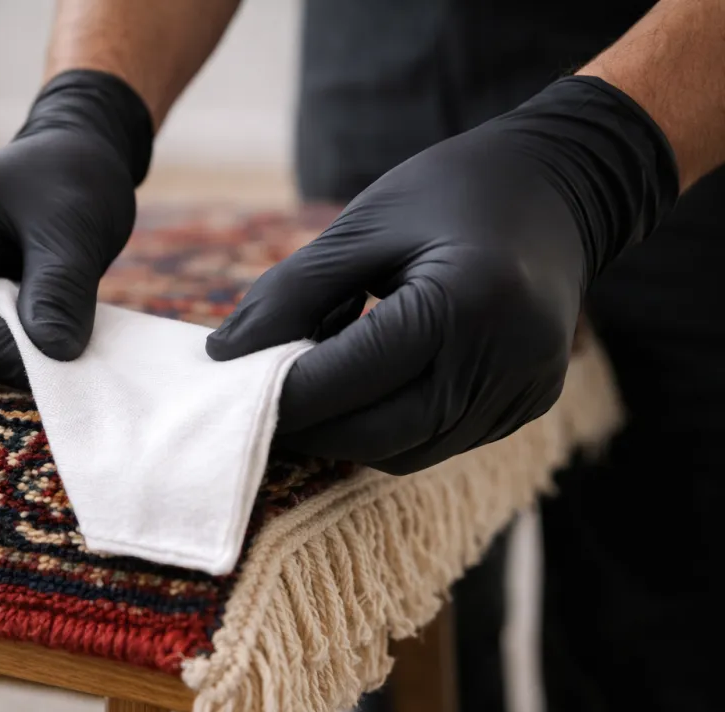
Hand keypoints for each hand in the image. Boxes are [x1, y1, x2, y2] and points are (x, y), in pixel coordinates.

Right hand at [0, 70, 152, 387]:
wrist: (78, 154)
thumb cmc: (75, 178)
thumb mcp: (76, 230)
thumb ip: (60, 291)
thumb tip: (54, 356)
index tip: (50, 365)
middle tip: (59, 362)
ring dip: (4, 350)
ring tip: (54, 338)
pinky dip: (7, 341)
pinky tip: (43, 331)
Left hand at [208, 77, 676, 473]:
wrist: (563, 184)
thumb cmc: (455, 189)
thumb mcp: (365, 224)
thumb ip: (292, 291)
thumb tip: (224, 354)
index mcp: (465, 302)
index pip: (350, 378)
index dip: (282, 395)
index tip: (226, 391)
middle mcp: (504, 360)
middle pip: (377, 435)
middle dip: (308, 427)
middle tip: (256, 401)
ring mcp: (523, 392)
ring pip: (405, 451)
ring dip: (345, 432)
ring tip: (312, 382)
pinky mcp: (526, 405)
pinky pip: (438, 440)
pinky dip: (387, 425)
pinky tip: (365, 383)